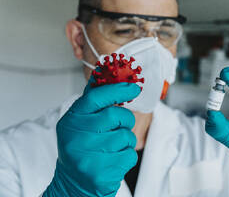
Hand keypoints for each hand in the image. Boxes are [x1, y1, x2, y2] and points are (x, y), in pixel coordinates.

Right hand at [43, 75, 140, 196]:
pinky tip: (113, 160)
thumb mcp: (80, 121)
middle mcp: (76, 137)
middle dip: (124, 119)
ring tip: (112, 147)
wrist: (73, 182)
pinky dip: (126, 156)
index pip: (96, 97)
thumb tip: (105, 70)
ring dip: (126, 140)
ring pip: (125, 136)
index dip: (117, 89)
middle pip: (115, 115)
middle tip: (119, 126)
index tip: (133, 87)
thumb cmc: (81, 147)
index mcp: (72, 120)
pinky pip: (128, 155)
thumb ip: (94, 100)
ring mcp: (87, 157)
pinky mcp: (100, 174)